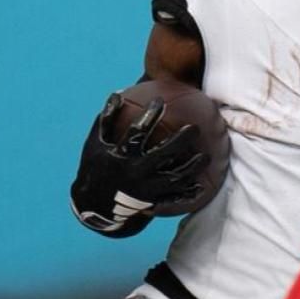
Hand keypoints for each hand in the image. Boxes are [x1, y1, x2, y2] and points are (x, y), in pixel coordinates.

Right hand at [71, 93, 208, 231]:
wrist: (93, 204)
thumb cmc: (95, 167)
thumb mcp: (94, 144)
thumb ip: (106, 120)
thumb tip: (117, 95)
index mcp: (121, 156)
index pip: (137, 132)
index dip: (149, 116)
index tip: (160, 101)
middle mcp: (136, 172)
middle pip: (164, 154)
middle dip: (181, 141)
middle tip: (195, 128)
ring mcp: (146, 189)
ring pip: (175, 178)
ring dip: (192, 167)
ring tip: (206, 156)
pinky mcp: (151, 201)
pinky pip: (173, 198)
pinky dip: (188, 193)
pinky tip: (201, 185)